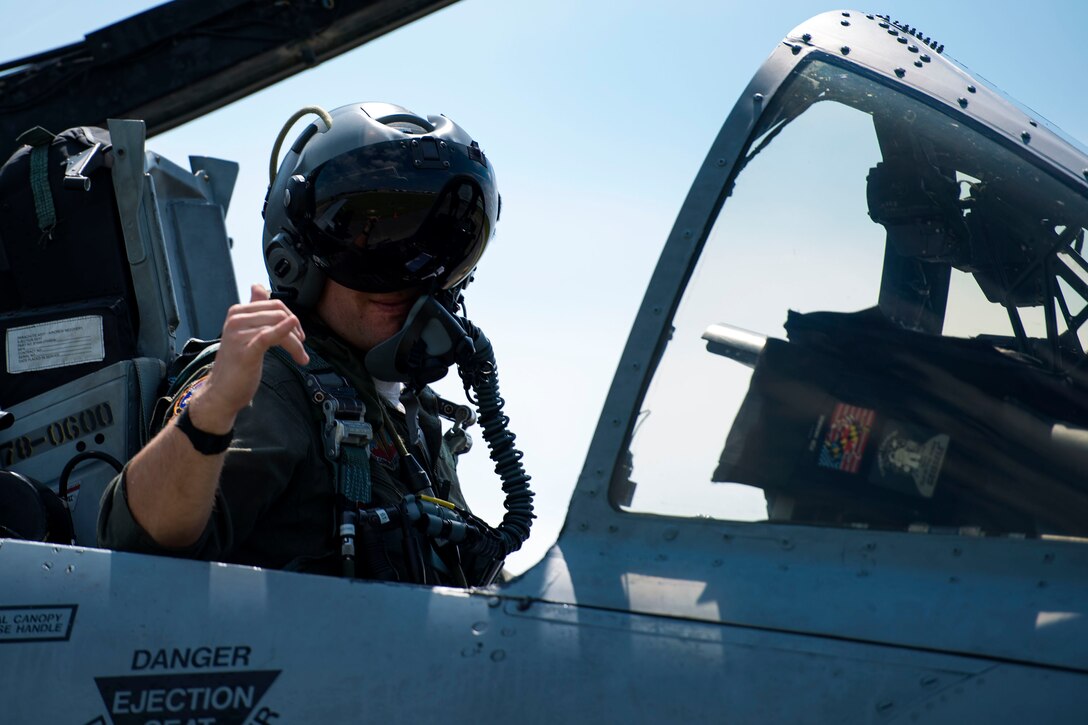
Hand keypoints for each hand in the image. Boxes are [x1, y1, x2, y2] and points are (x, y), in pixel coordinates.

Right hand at [187, 285, 309, 432]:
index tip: (298, 335)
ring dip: (296, 344)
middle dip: (297, 330)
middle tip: (301, 348)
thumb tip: (258, 286)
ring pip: (279, 326)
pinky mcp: (245, 350)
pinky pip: (268, 336)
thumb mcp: (245, 332)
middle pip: (279, 313)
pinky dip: (285, 333)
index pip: (275, 304)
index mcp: (238, 312)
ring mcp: (239, 334)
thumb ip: (254, 309)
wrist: (221, 392)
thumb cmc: (236, 364)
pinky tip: (297, 339)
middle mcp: (236, 319)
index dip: (291, 318)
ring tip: (301, 357)